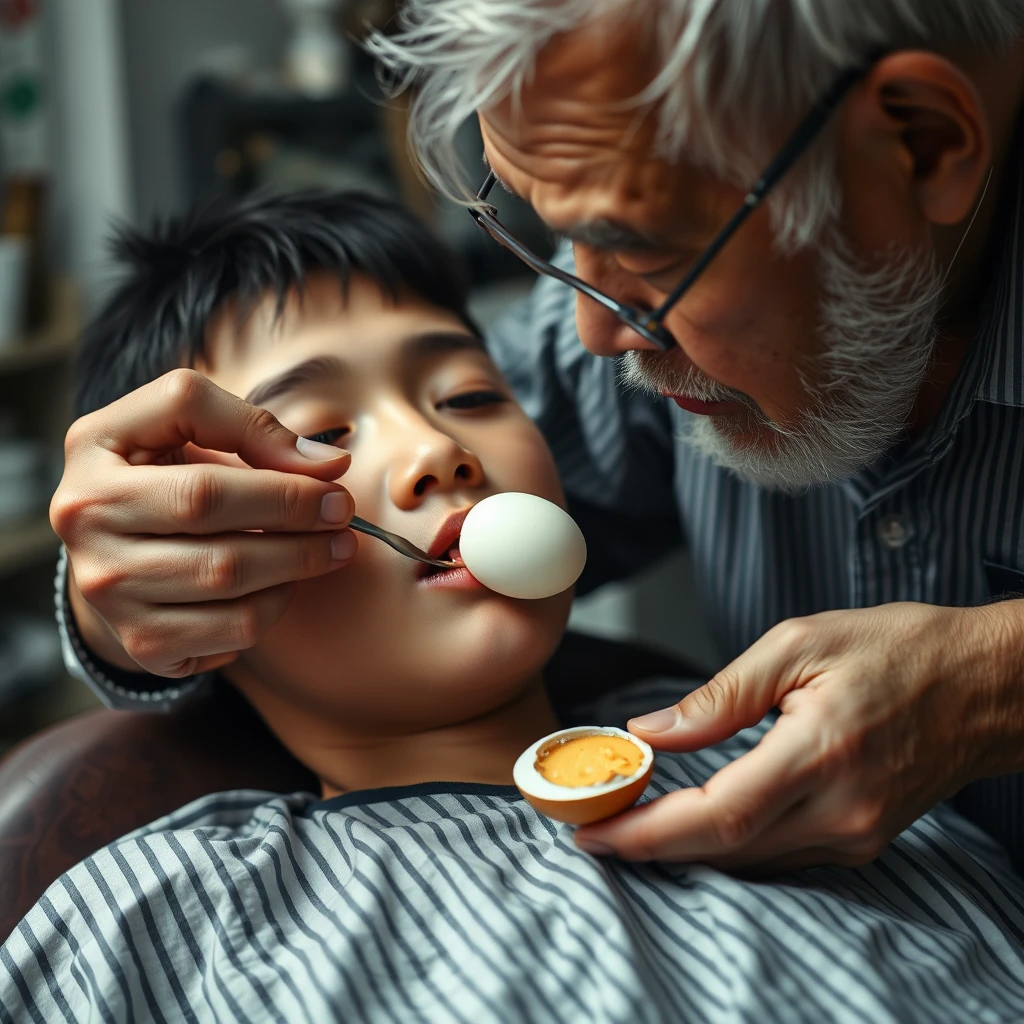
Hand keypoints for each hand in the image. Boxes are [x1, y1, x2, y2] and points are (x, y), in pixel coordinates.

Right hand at [51, 369, 354, 677]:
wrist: (111, 526)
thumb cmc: (160, 459)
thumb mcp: (183, 417)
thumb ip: (251, 426)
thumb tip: (328, 466)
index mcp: (93, 464)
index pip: (205, 491)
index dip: (282, 493)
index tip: (335, 487)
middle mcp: (88, 539)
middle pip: (222, 554)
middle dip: (300, 537)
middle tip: (344, 522)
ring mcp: (111, 599)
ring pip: (229, 600)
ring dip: (295, 571)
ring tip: (327, 549)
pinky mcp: (142, 642)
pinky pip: (231, 635)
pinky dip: (272, 609)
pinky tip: (282, 582)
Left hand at [575, 602, 1020, 871]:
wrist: (986, 686)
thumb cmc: (898, 651)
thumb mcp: (799, 644)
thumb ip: (721, 696)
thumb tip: (650, 730)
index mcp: (821, 753)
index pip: (716, 814)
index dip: (646, 830)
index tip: (592, 831)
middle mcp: (840, 810)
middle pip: (723, 850)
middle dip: (649, 845)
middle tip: (592, 826)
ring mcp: (855, 834)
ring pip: (747, 861)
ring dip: (682, 847)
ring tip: (628, 820)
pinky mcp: (862, 840)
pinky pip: (777, 855)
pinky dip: (725, 844)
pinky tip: (692, 821)